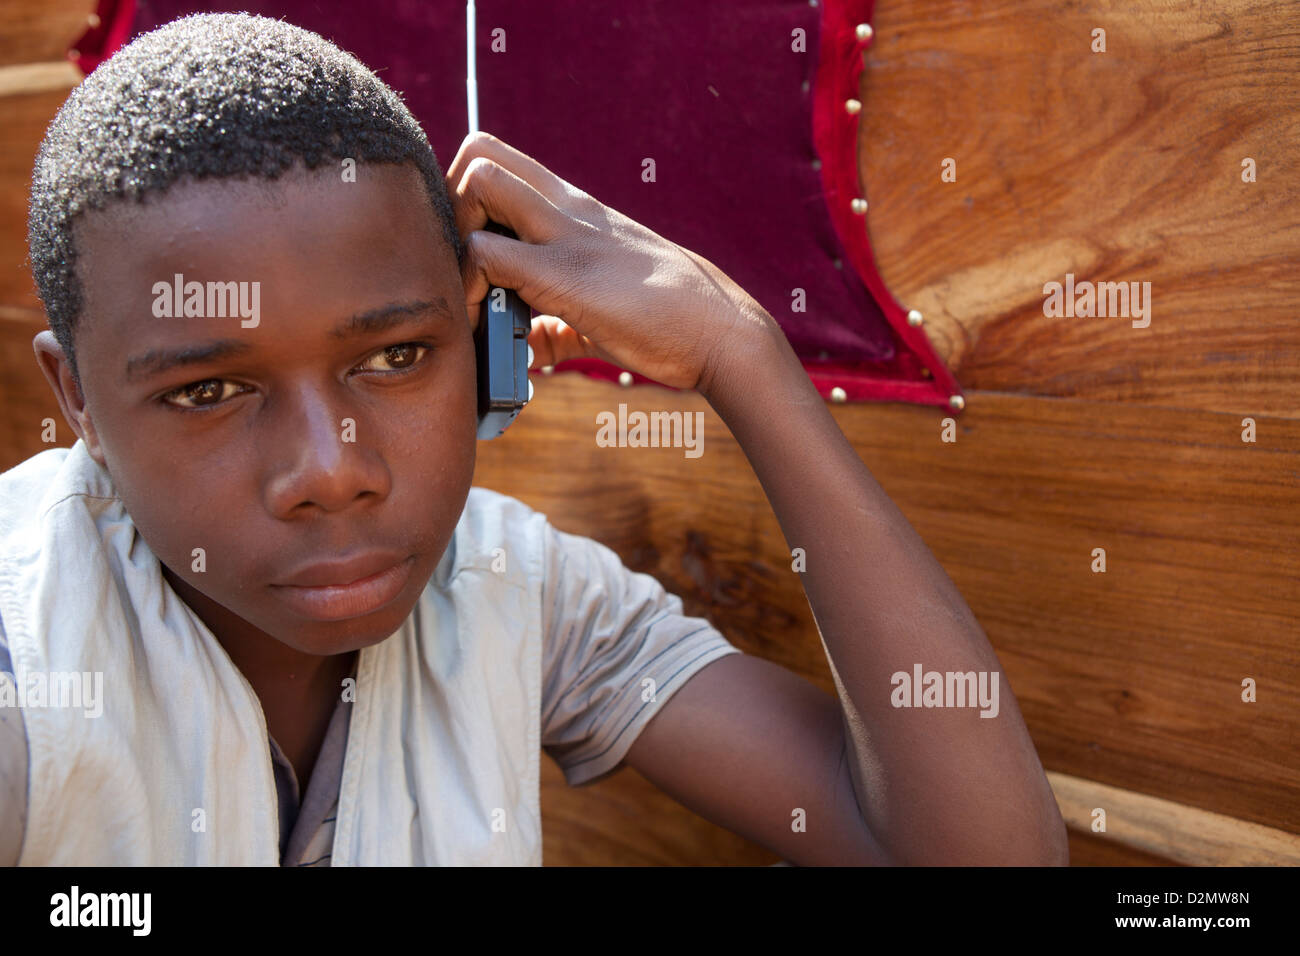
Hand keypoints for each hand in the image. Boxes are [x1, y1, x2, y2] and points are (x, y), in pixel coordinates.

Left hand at [443, 131, 774, 392]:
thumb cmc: (668, 321)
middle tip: (466, 264)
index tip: (474, 256)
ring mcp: (565, 236)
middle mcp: (567, 209)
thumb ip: (557, 321)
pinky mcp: (564, 277)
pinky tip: (495, 333)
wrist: (720, 331)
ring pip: (477, 183)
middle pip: (479, 151)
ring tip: (477, 298)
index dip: (468, 200)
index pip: (501, 161)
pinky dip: (474, 292)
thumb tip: (531, 349)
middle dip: (451, 203)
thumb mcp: (602, 307)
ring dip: (457, 241)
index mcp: (577, 209)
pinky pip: (490, 256)